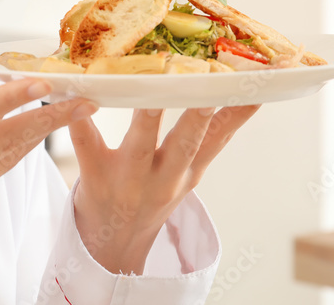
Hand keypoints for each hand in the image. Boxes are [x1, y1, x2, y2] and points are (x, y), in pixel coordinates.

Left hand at [69, 105, 259, 273]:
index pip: (219, 139)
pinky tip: (80, 99)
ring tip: (153, 89)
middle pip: (185, 145)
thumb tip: (242, 95)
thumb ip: (210, 139)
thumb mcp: (189, 175)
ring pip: (140, 144)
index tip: (254, 88)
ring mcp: (127, 179)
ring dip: (148, 117)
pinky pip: (86, 145)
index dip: (238, 115)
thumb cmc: (152, 197)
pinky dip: (81, 123)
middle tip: (207, 90)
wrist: (112, 245)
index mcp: (188, 173)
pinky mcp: (94, 177)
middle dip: (197, 119)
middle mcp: (162, 178)